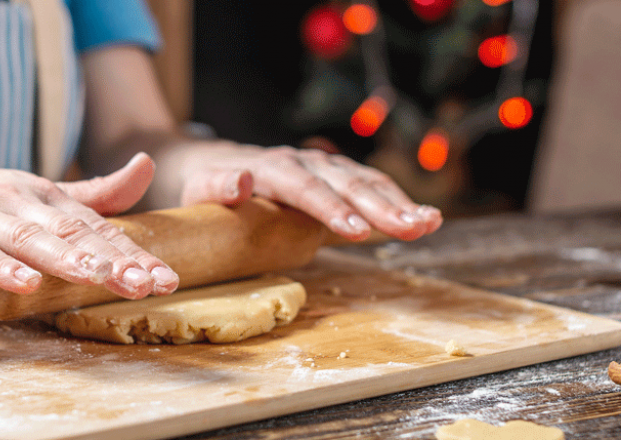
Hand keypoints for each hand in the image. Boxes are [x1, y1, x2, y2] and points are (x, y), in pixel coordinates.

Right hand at [0, 151, 178, 299]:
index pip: (96, 227)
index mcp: (44, 195)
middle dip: (111, 259)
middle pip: (70, 232)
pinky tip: (23, 282)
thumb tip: (146, 168)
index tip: (165, 277)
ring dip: (63, 259)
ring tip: (97, 278)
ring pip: (26, 238)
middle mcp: (17, 198)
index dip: (132, 253)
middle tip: (147, 283)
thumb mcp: (36, 195)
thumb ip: (92, 194)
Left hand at [176, 143, 441, 241]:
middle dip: (381, 207)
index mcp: (271, 168)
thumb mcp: (199, 188)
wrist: (213, 165)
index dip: (331, 209)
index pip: (304, 188)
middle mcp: (303, 162)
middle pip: (345, 183)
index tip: (357, 231)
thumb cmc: (204, 186)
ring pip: (365, 182)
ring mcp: (322, 167)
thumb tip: (241, 181)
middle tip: (414, 228)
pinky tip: (423, 219)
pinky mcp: (334, 177)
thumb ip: (218, 186)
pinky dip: (397, 201)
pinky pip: (369, 187)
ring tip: (431, 223)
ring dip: (399, 203)